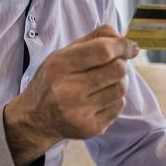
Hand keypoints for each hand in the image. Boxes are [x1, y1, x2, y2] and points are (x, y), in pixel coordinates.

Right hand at [4, 25, 138, 165]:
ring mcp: (79, 112)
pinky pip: (119, 106)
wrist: (33, 119)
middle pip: (117, 69)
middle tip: (115, 64)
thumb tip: (122, 37)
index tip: (131, 47)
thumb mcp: (63, 54)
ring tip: (105, 82)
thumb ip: (93, 39)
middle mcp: (68, 90)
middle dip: (121, 63)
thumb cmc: (53, 80)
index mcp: (60, 66)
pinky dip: (114, 99)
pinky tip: (99, 98)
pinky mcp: (89, 128)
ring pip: (121, 88)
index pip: (103, 51)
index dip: (122, 46)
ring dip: (118, 82)